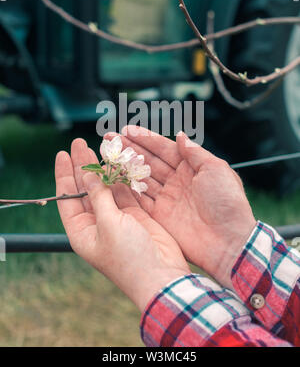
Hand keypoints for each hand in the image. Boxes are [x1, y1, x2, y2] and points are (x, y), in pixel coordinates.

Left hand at [55, 139, 189, 311]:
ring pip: (106, 187)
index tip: (63, 153)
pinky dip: (122, 177)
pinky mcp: (136, 215)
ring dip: (103, 169)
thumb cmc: (128, 256)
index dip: (64, 175)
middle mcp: (97, 223)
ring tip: (100, 146)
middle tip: (80, 143)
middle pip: (86, 189)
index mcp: (82, 231)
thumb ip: (99, 196)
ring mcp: (117, 218)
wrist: (161, 275)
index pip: (67, 198)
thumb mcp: (108, 224)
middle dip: (83, 166)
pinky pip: (125, 191)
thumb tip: (88, 174)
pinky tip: (119, 161)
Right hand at [105, 127, 255, 289]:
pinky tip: (113, 178)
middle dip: (129, 149)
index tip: (126, 129)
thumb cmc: (228, 202)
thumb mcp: (216, 170)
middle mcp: (176, 181)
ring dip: (124, 166)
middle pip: (148, 161)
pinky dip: (126, 189)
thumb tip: (180, 135)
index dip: (145, 139)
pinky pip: (140, 200)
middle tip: (109, 139)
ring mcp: (167, 199)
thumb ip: (195, 152)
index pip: (164, 148)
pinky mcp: (160, 216)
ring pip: (141, 178)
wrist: (229, 242)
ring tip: (107, 154)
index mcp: (191, 168)